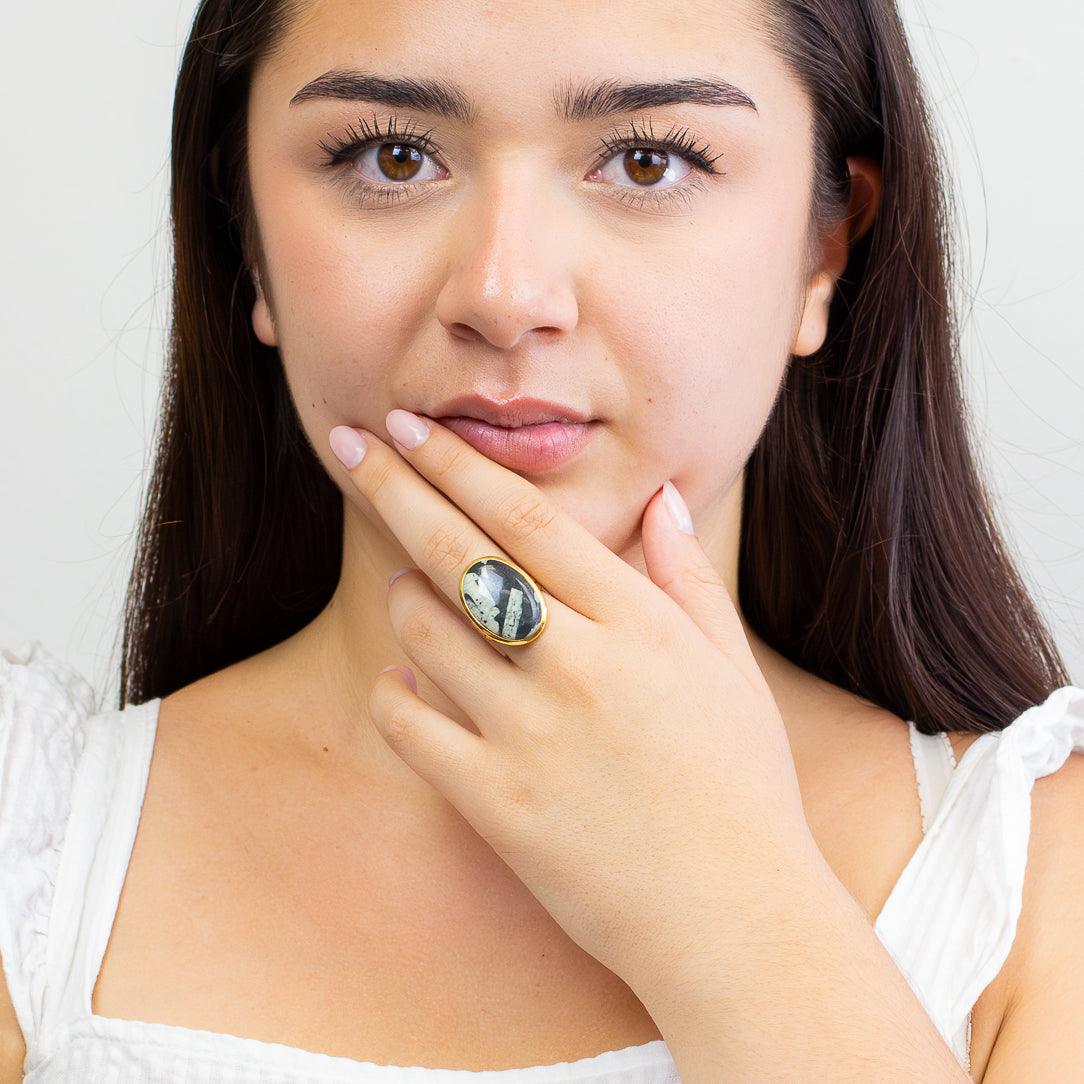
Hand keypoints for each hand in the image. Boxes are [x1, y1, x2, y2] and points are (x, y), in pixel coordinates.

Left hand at [330, 411, 809, 992]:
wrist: (734, 917)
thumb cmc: (744, 787)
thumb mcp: (732, 667)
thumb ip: (689, 576)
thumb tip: (661, 499)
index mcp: (638, 623)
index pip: (525, 517)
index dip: (456, 462)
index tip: (410, 426)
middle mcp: (577, 664)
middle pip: (459, 552)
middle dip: (393, 485)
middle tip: (349, 442)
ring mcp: (529, 734)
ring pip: (424, 632)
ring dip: (404, 595)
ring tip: (410, 584)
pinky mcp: (496, 802)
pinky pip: (410, 726)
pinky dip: (394, 693)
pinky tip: (403, 681)